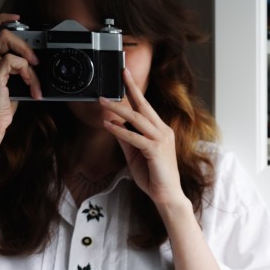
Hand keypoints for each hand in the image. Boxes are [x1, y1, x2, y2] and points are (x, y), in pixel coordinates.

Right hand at [0, 13, 41, 135]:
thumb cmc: (0, 105)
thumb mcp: (10, 82)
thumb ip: (15, 67)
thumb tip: (33, 60)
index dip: (2, 19)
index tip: (18, 18)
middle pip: (1, 32)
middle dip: (23, 42)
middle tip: (35, 59)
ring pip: (8, 42)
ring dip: (27, 58)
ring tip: (32, 77)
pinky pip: (13, 61)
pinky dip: (26, 71)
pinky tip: (29, 85)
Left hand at [100, 71, 189, 211]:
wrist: (167, 195)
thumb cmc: (153, 176)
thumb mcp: (135, 154)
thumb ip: (126, 138)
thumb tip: (113, 122)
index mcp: (161, 131)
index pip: (146, 107)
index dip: (135, 91)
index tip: (126, 76)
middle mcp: (163, 131)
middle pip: (144, 106)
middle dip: (131, 88)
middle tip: (120, 74)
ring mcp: (161, 140)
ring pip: (137, 119)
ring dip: (118, 109)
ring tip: (103, 102)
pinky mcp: (155, 150)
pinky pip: (134, 137)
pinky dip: (120, 130)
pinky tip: (108, 125)